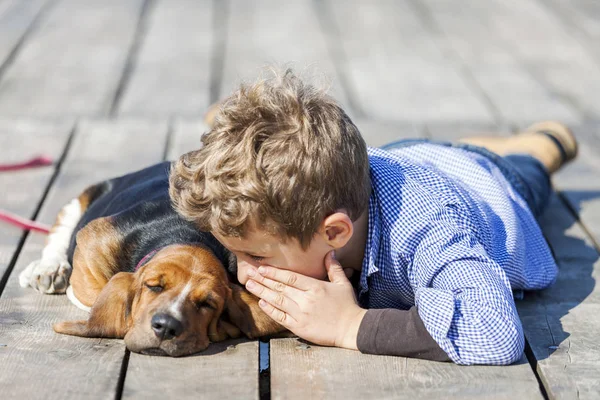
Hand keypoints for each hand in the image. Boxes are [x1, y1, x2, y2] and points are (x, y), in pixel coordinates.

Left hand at [244, 251, 366, 348]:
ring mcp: (301, 314)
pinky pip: (281, 317)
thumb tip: (329, 252)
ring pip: (277, 301)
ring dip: (262, 292)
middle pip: (280, 288)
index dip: (274, 272)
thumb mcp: (343, 283)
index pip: (290, 277)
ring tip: (250, 285)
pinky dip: (270, 310)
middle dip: (263, 280)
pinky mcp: (299, 328)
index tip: (262, 268)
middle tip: (249, 273)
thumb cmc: (348, 305)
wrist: (352, 329)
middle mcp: (306, 300)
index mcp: (315, 287)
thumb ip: (333, 268)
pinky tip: (261, 303)